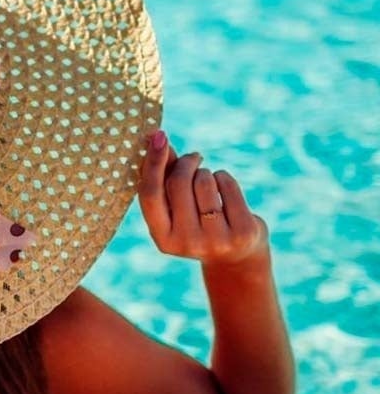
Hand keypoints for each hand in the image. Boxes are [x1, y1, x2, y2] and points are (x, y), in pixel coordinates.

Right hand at [138, 130, 268, 266]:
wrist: (236, 257)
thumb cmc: (199, 222)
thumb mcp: (177, 207)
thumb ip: (164, 177)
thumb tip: (154, 139)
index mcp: (162, 239)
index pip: (151, 194)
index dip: (153, 163)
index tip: (158, 136)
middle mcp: (186, 242)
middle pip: (178, 183)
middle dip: (186, 162)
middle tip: (194, 157)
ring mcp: (215, 240)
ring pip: (204, 181)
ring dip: (206, 172)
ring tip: (209, 181)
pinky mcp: (242, 232)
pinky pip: (227, 185)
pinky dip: (224, 177)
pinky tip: (224, 186)